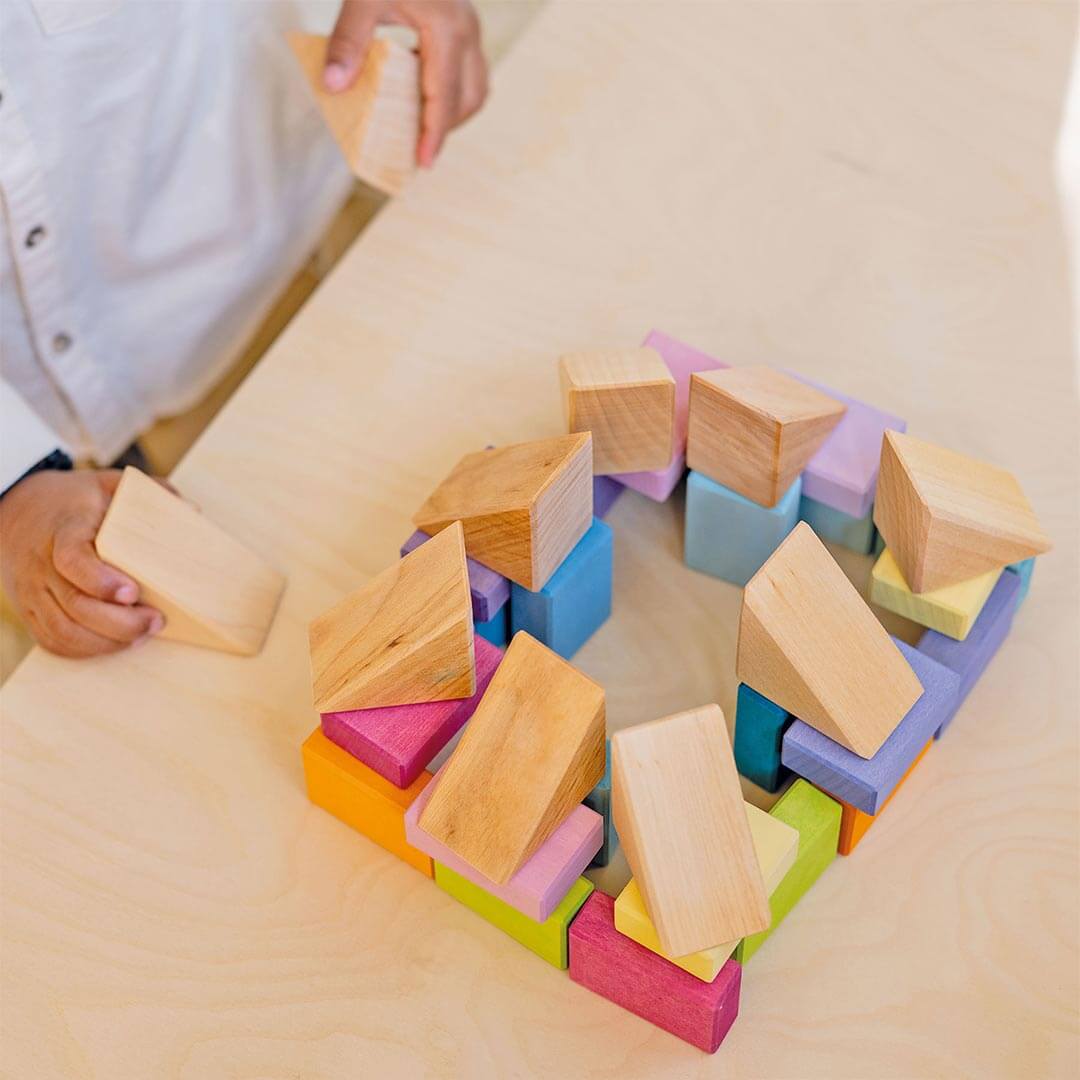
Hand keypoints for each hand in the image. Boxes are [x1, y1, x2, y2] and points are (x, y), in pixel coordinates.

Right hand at [0, 469, 163, 657]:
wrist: (17, 510)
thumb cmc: (75, 501)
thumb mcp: (109, 483)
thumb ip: (149, 491)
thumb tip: (191, 510)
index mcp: (63, 531)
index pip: (72, 560)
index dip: (101, 581)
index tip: (133, 593)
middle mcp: (42, 565)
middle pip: (74, 605)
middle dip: (119, 623)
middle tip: (156, 622)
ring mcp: (33, 592)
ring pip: (63, 631)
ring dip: (107, 642)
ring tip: (142, 635)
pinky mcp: (30, 611)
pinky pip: (54, 641)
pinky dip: (86, 650)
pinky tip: (116, 643)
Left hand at [324, 0, 487, 166]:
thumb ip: (348, 40)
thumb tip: (333, 87)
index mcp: (447, 30)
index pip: (445, 96)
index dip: (435, 134)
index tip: (423, 163)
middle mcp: (467, 30)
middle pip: (469, 98)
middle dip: (446, 128)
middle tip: (417, 149)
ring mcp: (470, 26)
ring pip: (475, 86)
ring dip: (452, 112)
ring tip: (422, 128)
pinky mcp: (464, 23)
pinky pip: (469, 70)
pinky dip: (452, 92)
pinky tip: (424, 96)